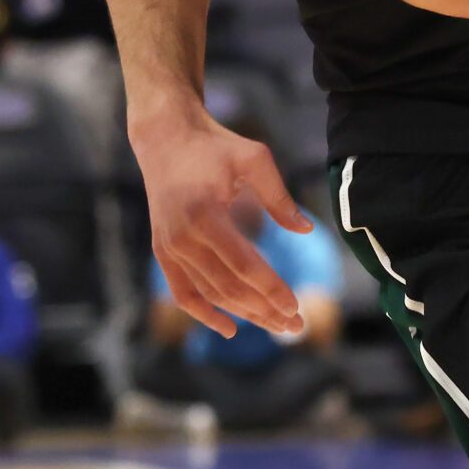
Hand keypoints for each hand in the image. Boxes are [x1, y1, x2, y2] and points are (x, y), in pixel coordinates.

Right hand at [132, 104, 310, 338]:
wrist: (165, 138)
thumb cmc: (215, 146)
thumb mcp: (253, 157)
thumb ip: (279, 196)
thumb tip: (306, 230)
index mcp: (204, 214)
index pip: (243, 264)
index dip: (270, 288)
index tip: (295, 306)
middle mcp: (182, 237)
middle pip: (228, 287)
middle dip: (264, 310)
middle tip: (297, 326)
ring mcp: (169, 247)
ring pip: (210, 294)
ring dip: (244, 315)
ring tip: (276, 327)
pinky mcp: (163, 251)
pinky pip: (183, 293)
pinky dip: (204, 314)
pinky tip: (230, 329)